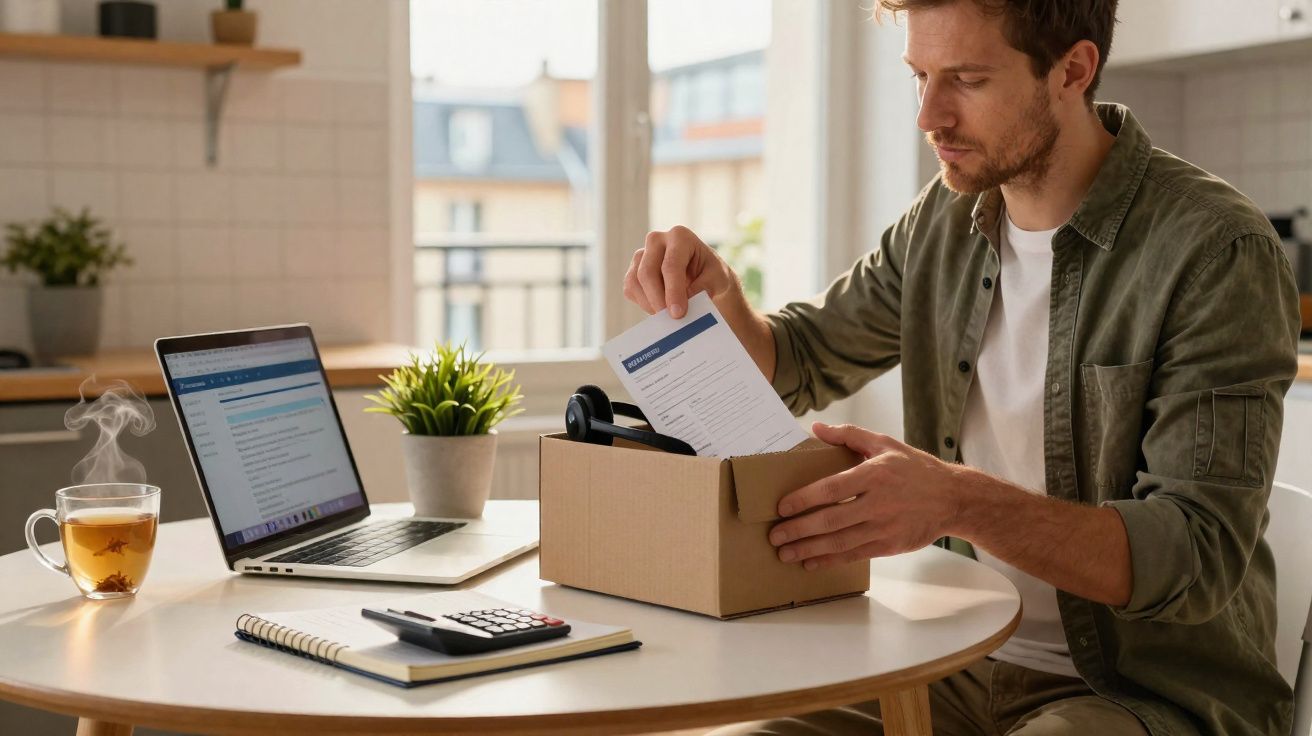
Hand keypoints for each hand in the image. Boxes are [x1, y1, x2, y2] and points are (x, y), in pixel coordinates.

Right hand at [624, 226, 739, 318]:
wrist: (701, 275)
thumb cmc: (711, 273)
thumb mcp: (718, 278)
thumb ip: (704, 287)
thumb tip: (686, 300)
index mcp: (680, 236)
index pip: (671, 265)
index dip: (673, 291)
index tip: (678, 313)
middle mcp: (656, 240)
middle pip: (647, 272)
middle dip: (658, 300)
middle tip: (671, 320)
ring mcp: (642, 255)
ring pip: (635, 282)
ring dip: (650, 304)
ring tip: (668, 317)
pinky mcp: (633, 270)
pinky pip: (630, 290)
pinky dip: (644, 304)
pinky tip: (660, 309)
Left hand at [769, 422, 965, 569]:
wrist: (953, 498)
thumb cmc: (916, 468)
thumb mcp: (885, 444)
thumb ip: (849, 435)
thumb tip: (816, 428)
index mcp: (875, 474)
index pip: (832, 488)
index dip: (804, 499)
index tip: (781, 507)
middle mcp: (879, 502)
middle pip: (830, 519)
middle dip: (798, 529)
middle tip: (775, 535)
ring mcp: (885, 526)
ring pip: (840, 541)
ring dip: (809, 549)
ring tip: (784, 553)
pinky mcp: (890, 545)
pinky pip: (854, 555)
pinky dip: (830, 560)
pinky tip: (811, 561)